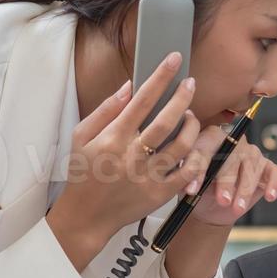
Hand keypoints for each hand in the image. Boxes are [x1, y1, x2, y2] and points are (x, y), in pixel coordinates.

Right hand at [49, 52, 208, 244]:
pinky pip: (186, 173)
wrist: (86, 217)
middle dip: (182, 97)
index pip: (142, 100)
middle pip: (166, 121)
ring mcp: (147, 176)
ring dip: (191, 126)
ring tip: (190, 116)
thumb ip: (104, 111)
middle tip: (190, 83)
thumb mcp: (80, 137)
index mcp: (113, 138)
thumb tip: (127, 86)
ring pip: (181, 145)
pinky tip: (194, 147)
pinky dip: (196, 157)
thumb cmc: (83, 174)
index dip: (160, 77)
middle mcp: (132, 156)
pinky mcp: (159, 194)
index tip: (173, 60)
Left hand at [188, 132, 276, 227]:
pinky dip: (274, 184)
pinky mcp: (267, 168)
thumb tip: (188, 182)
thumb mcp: (186, 183)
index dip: (200, 169)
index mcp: (210, 138)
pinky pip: (275, 173)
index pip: (205, 148)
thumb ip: (187, 177)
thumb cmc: (198, 188)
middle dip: (227, 181)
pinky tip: (269, 196)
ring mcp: (252, 154)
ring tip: (238, 208)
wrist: (210, 206)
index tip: (193, 190)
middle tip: (222, 200)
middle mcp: (234, 141)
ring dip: (246, 189)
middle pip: (233, 156)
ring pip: (253, 167)